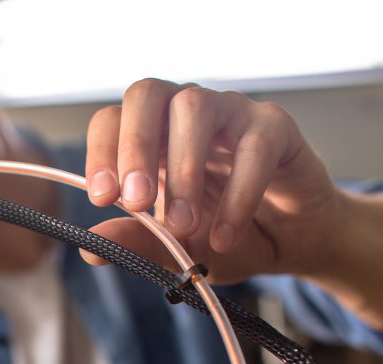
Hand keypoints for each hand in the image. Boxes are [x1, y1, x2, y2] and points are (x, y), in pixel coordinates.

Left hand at [82, 78, 341, 282]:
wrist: (290, 245)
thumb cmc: (225, 235)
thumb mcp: (177, 250)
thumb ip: (140, 243)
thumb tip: (92, 249)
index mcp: (151, 137)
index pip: (112, 120)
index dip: (101, 152)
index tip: (101, 198)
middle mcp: (185, 115)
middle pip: (146, 94)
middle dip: (134, 146)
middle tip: (136, 201)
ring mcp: (230, 113)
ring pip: (195, 106)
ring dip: (182, 168)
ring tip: (182, 225)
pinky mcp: (275, 127)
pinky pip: (253, 146)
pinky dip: (237, 195)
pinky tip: (224, 237)